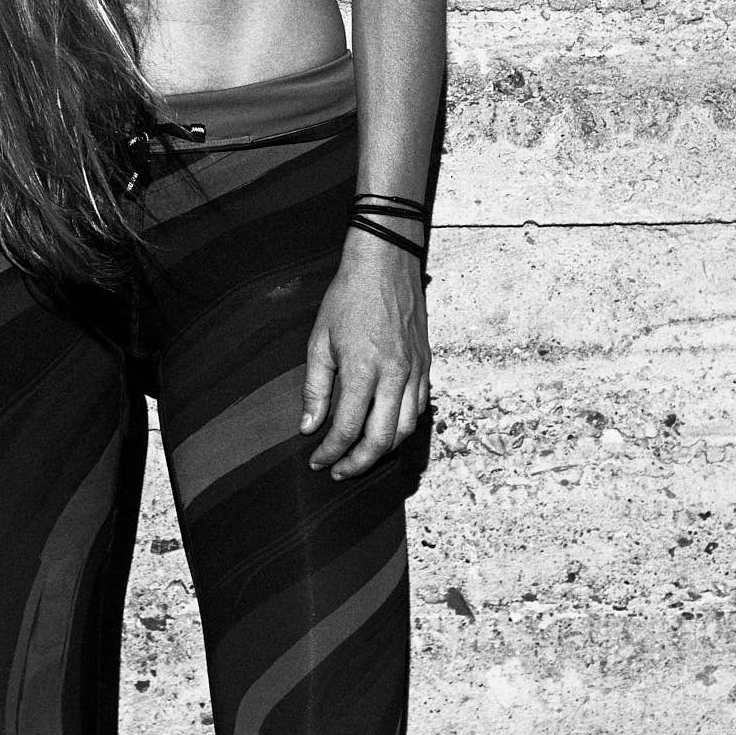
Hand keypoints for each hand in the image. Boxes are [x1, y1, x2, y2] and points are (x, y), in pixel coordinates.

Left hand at [300, 231, 429, 479]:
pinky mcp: (426, 364)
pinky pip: (420, 408)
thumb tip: (309, 426)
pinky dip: (403, 427)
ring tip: (362, 456)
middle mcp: (394, 375)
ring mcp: (415, 371)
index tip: (318, 461)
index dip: (330, 452)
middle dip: (359, 463)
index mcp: (363, 369)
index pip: (347, 428)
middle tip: (339, 471)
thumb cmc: (349, 296)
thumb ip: (316, 387)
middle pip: (382, 440)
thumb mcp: (320, 339)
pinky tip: (386, 429)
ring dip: (384, 450)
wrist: (386, 263)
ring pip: (406, 429)